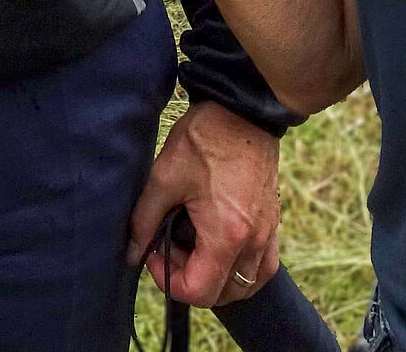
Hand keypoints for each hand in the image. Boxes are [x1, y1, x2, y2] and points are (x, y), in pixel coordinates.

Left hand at [127, 101, 280, 307]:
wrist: (242, 111)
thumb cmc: (204, 140)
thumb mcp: (164, 177)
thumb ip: (144, 220)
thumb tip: (132, 252)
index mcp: (227, 235)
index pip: (200, 292)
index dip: (169, 281)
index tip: (155, 250)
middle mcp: (254, 242)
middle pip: (223, 295)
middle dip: (191, 280)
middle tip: (172, 244)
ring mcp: (268, 233)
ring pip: (247, 285)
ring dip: (218, 279)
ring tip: (195, 247)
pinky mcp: (273, 222)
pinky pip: (263, 266)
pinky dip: (242, 269)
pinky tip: (221, 247)